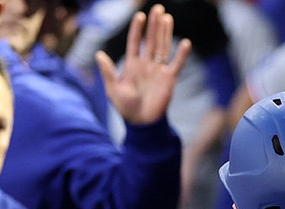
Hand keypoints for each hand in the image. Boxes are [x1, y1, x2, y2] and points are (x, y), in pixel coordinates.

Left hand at [96, 5, 191, 125]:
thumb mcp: (113, 89)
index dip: (137, 29)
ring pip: (163, 47)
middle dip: (154, 25)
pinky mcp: (169, 79)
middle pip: (151, 40)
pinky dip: (181, 54)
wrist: (141, 122)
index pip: (135, 42)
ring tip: (167, 18)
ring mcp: (158, 71)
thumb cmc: (125, 107)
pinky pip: (176, 64)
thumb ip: (107, 72)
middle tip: (158, 9)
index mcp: (132, 64)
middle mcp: (146, 64)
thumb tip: (98, 54)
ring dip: (165, 33)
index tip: (140, 16)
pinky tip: (186, 43)